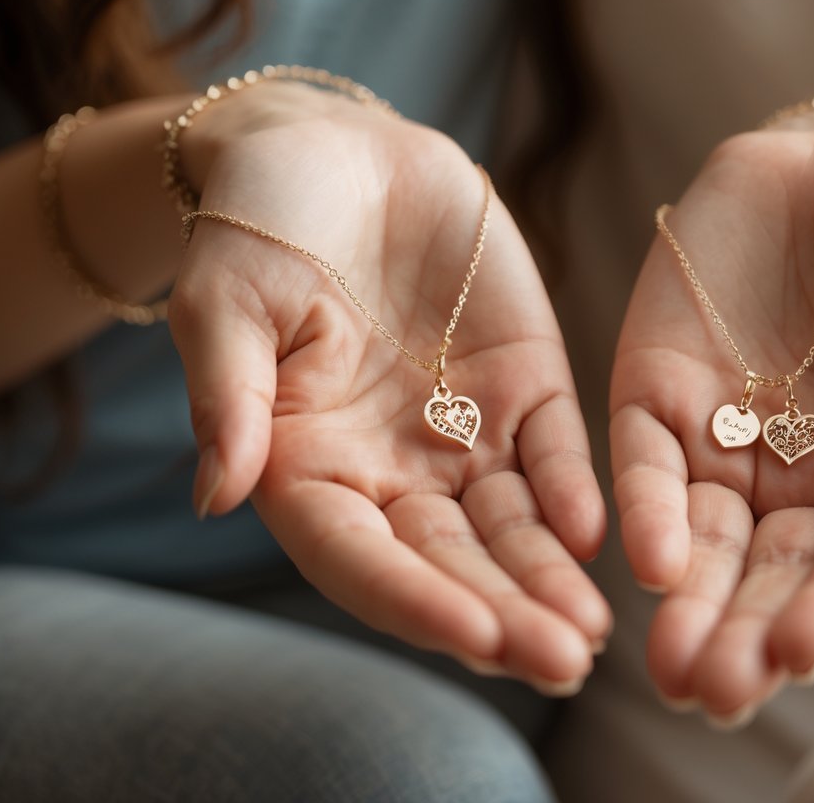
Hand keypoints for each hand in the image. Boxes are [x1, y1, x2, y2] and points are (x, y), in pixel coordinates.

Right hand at [169, 84, 609, 691]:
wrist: (338, 152)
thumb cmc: (260, 223)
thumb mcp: (227, 300)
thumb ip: (230, 395)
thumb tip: (218, 494)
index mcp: (310, 466)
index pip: (360, 557)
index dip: (415, 599)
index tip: (475, 637)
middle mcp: (391, 468)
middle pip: (449, 560)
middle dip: (504, 615)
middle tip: (563, 662)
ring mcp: (462, 430)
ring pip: (510, 523)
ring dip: (549, 577)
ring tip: (592, 632)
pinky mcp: (523, 384)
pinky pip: (553, 449)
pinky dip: (572, 490)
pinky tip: (595, 533)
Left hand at [609, 116, 813, 721]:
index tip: (803, 648)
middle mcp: (797, 474)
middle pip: (772, 570)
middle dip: (745, 631)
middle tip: (715, 690)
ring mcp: (723, 440)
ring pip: (705, 538)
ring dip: (690, 600)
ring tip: (672, 663)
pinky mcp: (657, 396)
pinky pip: (645, 463)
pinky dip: (645, 509)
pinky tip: (648, 561)